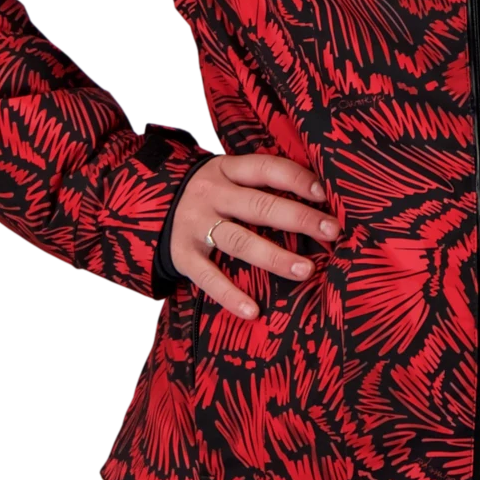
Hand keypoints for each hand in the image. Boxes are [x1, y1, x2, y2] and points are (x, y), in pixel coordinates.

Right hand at [169, 153, 342, 318]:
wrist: (147, 202)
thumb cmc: (209, 193)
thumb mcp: (229, 176)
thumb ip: (262, 183)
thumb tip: (320, 198)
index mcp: (227, 170)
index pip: (267, 169)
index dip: (297, 179)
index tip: (325, 195)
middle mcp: (211, 194)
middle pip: (260, 206)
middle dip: (299, 218)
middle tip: (332, 232)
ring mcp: (195, 225)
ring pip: (239, 241)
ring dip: (274, 256)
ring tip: (306, 271)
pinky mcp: (182, 255)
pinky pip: (208, 277)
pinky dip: (229, 295)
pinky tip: (253, 311)